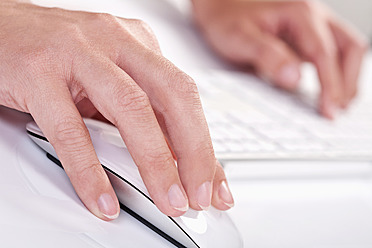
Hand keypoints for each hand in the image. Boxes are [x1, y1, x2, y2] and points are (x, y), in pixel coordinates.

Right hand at [0, 1, 233, 219]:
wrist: (0, 29)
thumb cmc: (57, 56)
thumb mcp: (110, 79)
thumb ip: (142, 113)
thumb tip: (176, 157)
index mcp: (137, 44)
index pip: (185, 97)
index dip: (204, 143)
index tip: (214, 182)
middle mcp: (114, 42)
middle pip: (172, 97)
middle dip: (194, 152)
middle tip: (199, 195)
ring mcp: (78, 54)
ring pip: (130, 110)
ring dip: (155, 162)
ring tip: (168, 200)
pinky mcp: (39, 72)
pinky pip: (71, 130)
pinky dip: (90, 171)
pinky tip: (104, 198)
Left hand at [192, 0, 367, 118]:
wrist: (219, 3)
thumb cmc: (226, 18)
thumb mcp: (239, 38)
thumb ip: (267, 56)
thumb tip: (294, 78)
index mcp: (299, 13)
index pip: (324, 53)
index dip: (330, 84)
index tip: (328, 109)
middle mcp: (312, 15)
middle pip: (348, 47)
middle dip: (346, 82)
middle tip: (336, 110)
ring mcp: (312, 22)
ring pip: (345, 47)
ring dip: (347, 75)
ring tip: (339, 102)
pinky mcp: (306, 32)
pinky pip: (332, 49)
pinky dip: (336, 69)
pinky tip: (328, 86)